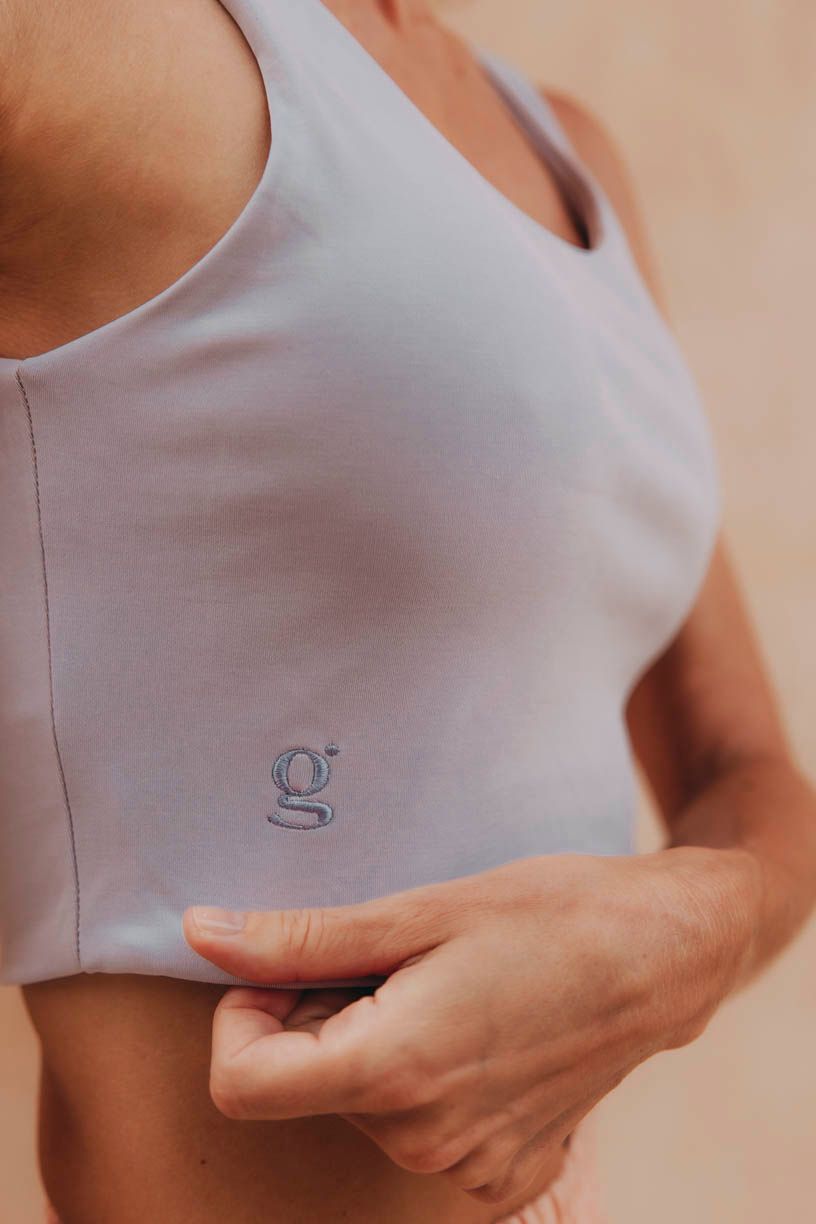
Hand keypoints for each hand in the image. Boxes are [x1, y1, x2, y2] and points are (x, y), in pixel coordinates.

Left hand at [183, 847, 755, 1205]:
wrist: (661, 954)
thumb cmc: (548, 914)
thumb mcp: (418, 911)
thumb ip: (300, 938)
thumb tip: (201, 934)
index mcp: (393, 1071)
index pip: (242, 1082)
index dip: (242, 1015)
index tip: (288, 968)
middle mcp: (423, 1140)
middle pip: (306, 1083)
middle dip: (320, 1015)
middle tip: (393, 958)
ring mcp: (467, 1167)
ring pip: (359, 1103)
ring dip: (373, 1041)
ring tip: (443, 985)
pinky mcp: (503, 1173)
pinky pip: (416, 1130)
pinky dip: (420, 1077)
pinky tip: (474, 1028)